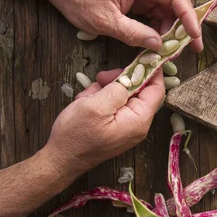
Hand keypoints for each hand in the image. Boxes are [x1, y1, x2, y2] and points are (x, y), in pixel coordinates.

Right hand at [44, 68, 164, 179]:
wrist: (60, 160)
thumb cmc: (76, 136)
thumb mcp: (96, 106)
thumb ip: (118, 89)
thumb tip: (132, 77)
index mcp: (138, 120)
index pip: (156, 90)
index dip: (152, 71)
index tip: (144, 55)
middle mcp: (137, 125)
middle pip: (139, 91)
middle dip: (120, 81)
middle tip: (101, 78)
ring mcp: (127, 128)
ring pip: (123, 96)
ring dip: (106, 91)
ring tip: (88, 98)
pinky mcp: (116, 128)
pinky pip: (114, 106)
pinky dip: (101, 100)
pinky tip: (87, 104)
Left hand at [48, 0, 202, 51]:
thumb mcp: (105, 21)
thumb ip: (133, 34)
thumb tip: (159, 46)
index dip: (189, 17)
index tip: (195, 37)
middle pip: (174, 4)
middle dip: (184, 27)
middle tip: (191, 49)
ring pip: (165, 12)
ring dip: (170, 31)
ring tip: (172, 52)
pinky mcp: (136, 0)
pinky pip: (153, 15)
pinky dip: (157, 30)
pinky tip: (158, 46)